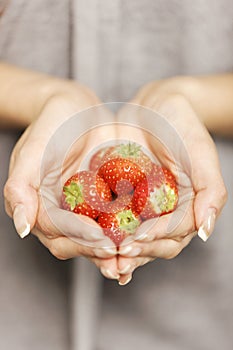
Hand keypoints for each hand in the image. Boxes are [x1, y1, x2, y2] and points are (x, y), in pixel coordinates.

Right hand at [4, 85, 120, 279]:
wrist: (77, 109)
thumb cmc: (51, 126)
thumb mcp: (32, 152)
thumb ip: (20, 188)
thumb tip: (22, 228)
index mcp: (41, 207)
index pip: (57, 231)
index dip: (79, 237)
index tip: (101, 239)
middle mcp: (62, 214)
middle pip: (78, 242)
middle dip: (99, 250)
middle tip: (121, 254)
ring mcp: (85, 210)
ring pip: (99, 237)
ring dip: (116, 250)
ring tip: (135, 253)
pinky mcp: (106, 202)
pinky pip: (117, 219)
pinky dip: (130, 229)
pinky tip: (147, 233)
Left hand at [115, 83, 226, 284]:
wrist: (153, 105)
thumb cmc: (182, 125)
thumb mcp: (200, 154)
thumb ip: (210, 191)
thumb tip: (205, 231)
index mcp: (187, 206)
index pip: (174, 233)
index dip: (157, 240)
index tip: (138, 242)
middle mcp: (164, 212)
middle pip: (153, 243)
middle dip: (137, 253)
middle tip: (119, 258)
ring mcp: (141, 207)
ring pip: (131, 237)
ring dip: (118, 252)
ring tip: (103, 260)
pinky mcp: (120, 198)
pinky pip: (110, 219)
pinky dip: (101, 232)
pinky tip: (89, 240)